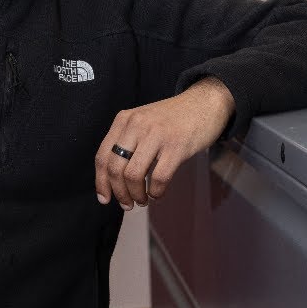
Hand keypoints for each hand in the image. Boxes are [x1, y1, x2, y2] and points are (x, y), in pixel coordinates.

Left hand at [94, 76, 234, 209]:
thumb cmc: (174, 118)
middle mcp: (137, 125)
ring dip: (136, 195)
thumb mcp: (144, 121)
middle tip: (127, 204)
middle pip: (115, 169)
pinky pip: (159, 178)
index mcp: (125, 120)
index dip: (101, 182)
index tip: (105, 198)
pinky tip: (158, 192)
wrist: (205, 103)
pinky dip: (156, 192)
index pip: (103, 156)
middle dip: (119, 193)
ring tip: (143, 199)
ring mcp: (157, 135)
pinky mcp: (176, 146)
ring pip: (134, 175)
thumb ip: (128, 142)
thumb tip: (114, 179)